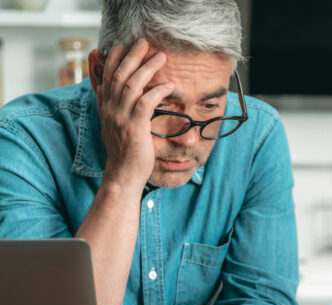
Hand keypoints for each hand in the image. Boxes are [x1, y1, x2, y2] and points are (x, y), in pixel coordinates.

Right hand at [97, 39, 173, 189]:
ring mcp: (121, 119)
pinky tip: (168, 85)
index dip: (113, 59)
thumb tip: (103, 91)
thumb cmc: (123, 153)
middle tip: (143, 42)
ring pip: (132, 86)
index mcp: (105, 109)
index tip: (121, 44)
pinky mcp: (135, 128)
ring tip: (160, 57)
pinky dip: (157, 91)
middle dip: (132, 56)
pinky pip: (145, 103)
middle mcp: (110, 111)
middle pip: (119, 76)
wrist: (123, 176)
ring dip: (147, 68)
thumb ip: (109, 108)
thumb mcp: (111, 126)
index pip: (106, 77)